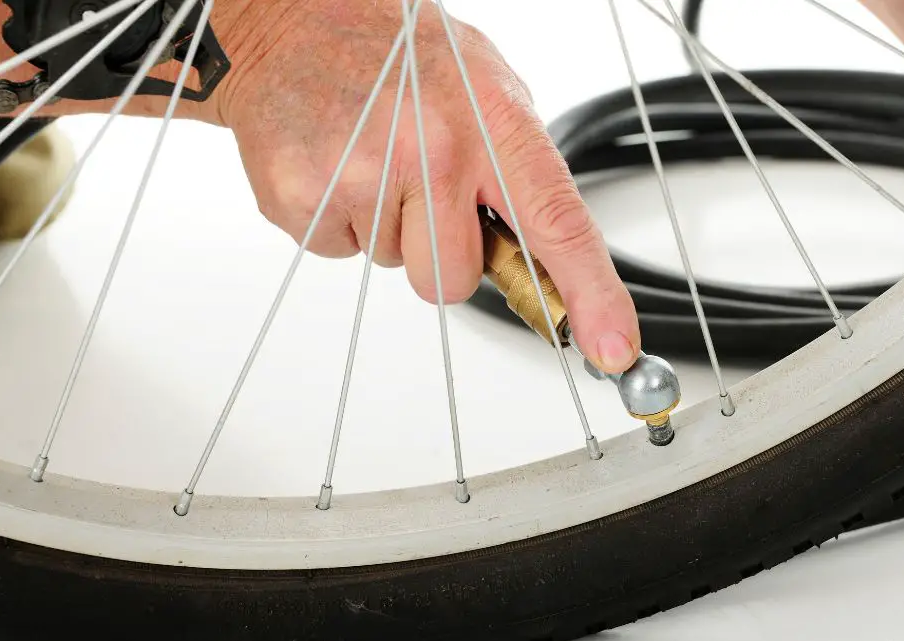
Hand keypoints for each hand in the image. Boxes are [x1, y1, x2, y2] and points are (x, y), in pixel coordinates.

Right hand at [208, 0, 640, 373]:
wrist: (293, 18)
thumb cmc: (397, 50)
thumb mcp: (486, 86)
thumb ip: (517, 169)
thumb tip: (544, 252)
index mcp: (493, 123)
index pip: (558, 224)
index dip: (590, 294)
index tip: (610, 346)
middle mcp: (433, 151)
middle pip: (452, 280)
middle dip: (440, 254)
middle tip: (422, 192)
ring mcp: (363, 175)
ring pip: (395, 265)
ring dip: (390, 229)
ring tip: (374, 160)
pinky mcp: (303, 197)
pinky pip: (339, 250)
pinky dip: (339, 220)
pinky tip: (337, 164)